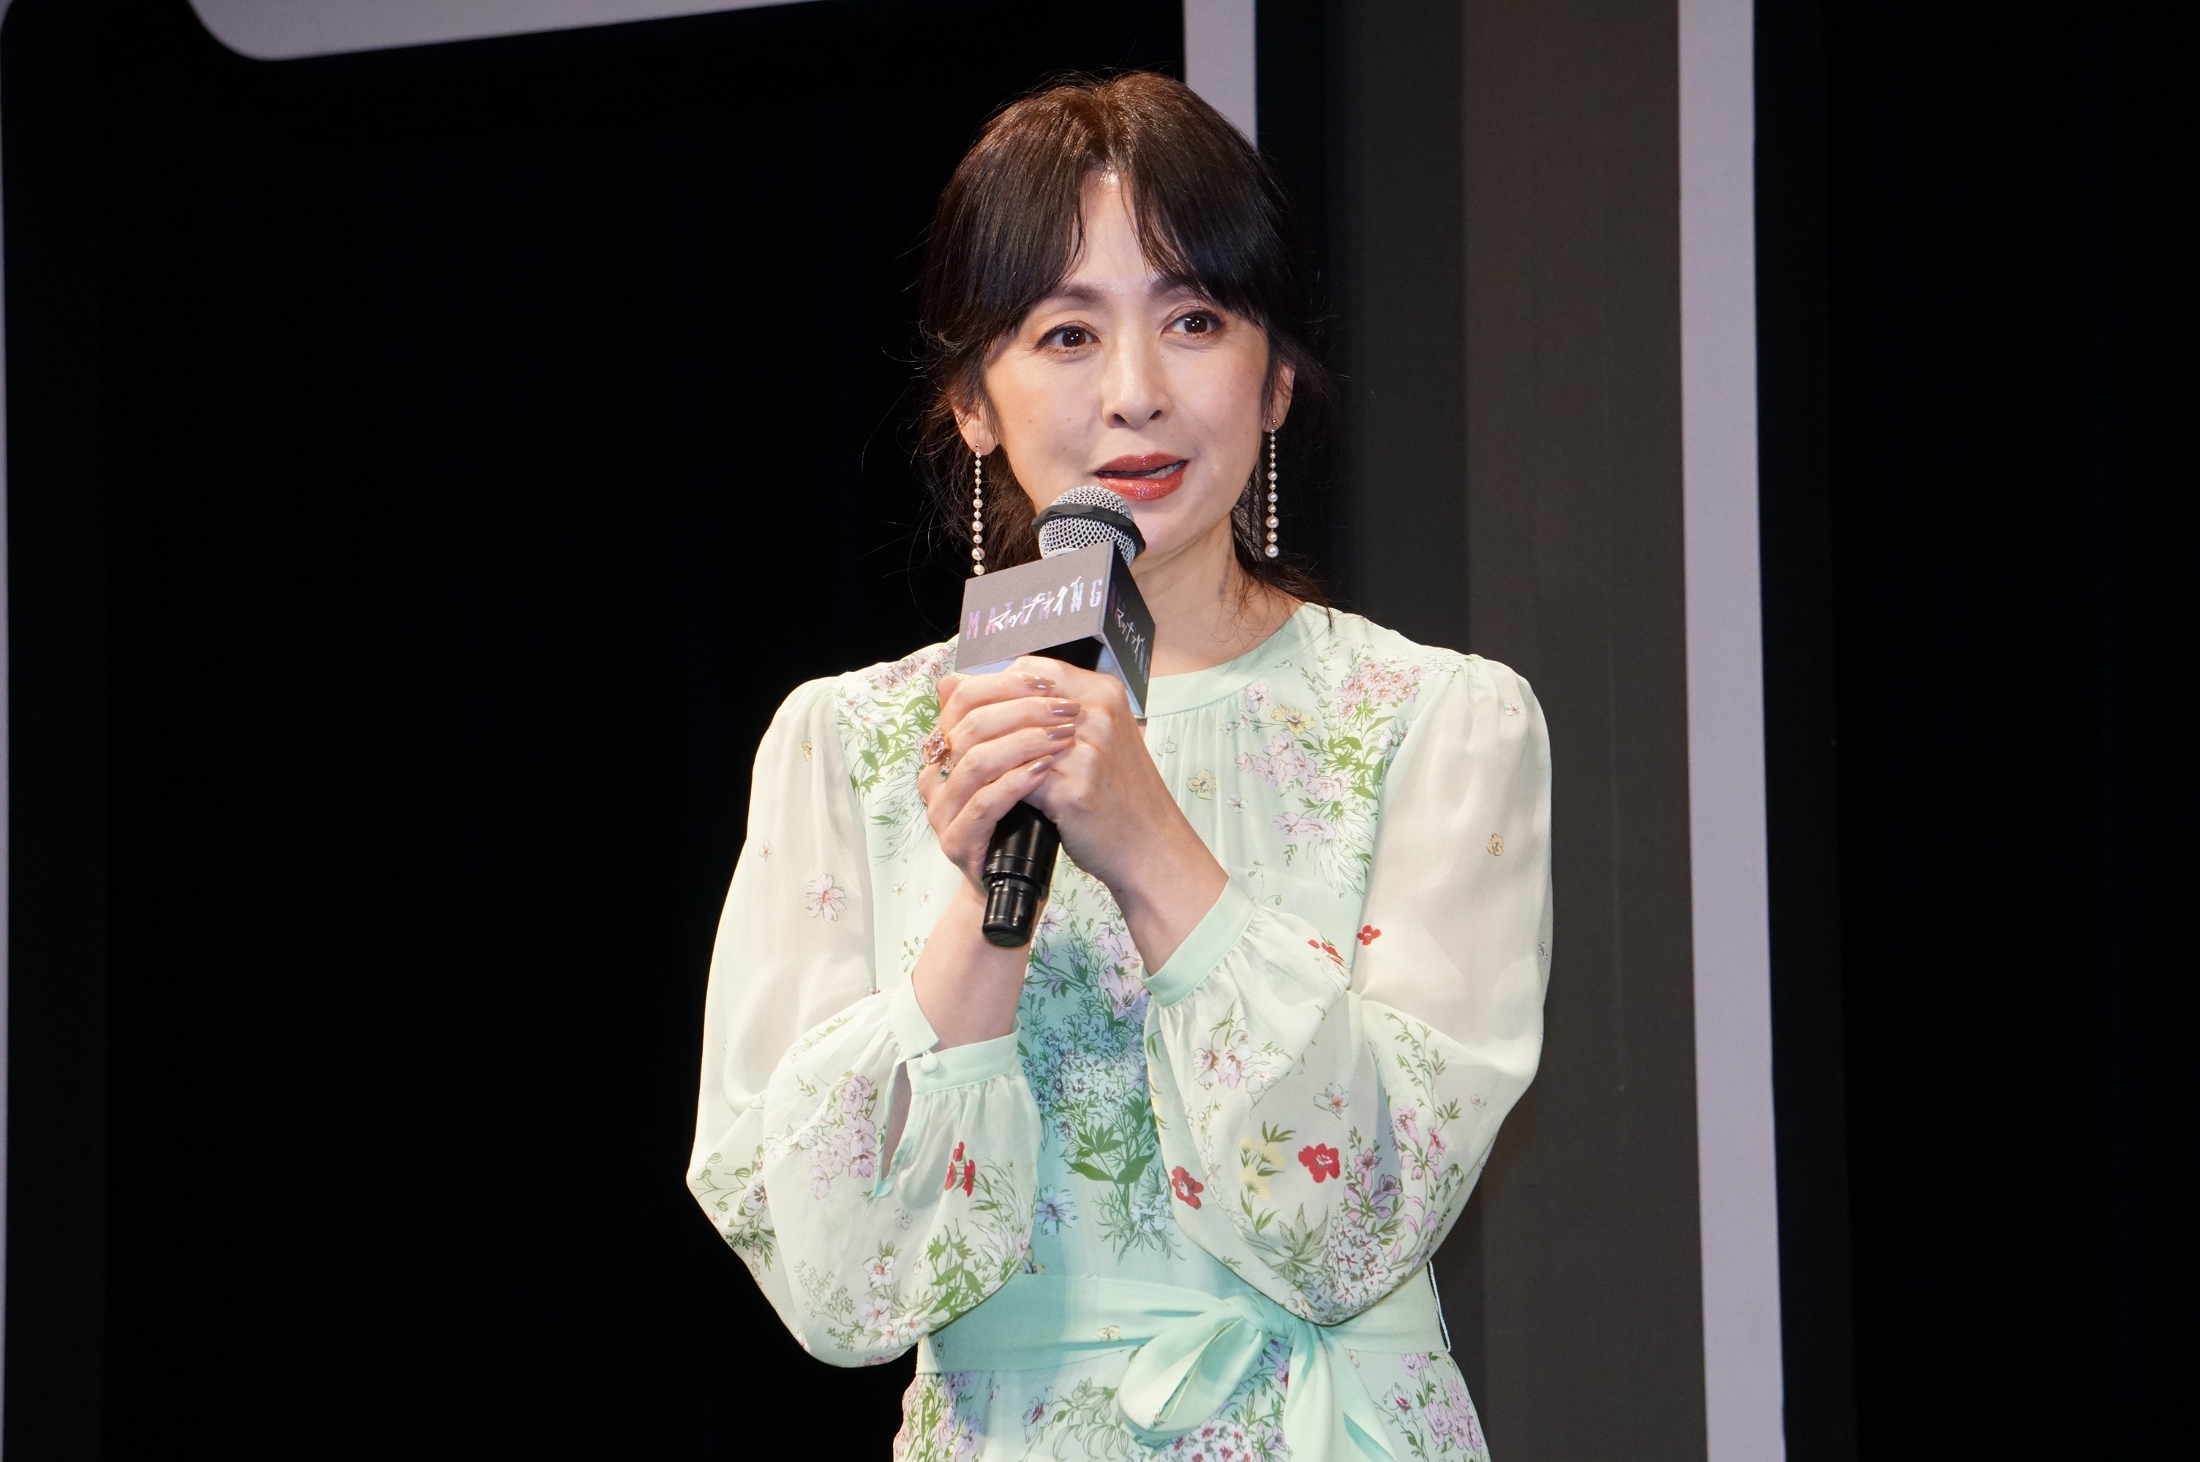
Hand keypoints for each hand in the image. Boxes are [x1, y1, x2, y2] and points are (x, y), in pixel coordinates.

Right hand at [918, 667, 1080, 894]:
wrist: (1020, 884)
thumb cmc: (1025, 820)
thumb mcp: (1023, 766)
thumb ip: (1019, 726)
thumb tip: (1024, 668)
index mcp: (945, 753)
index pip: (963, 701)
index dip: (1006, 687)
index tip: (1050, 685)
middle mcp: (935, 779)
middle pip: (970, 727)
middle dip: (1022, 712)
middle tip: (1065, 710)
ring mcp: (941, 813)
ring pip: (976, 764)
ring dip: (1023, 745)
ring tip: (1062, 737)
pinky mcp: (955, 842)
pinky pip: (983, 805)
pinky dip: (1015, 784)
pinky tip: (1044, 773)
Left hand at [935, 656, 1225, 968]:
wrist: (1152, 846)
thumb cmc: (1118, 794)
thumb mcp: (1093, 739)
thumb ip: (1041, 711)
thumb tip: (953, 683)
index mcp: (1103, 692)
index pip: (1031, 670)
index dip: (994, 688)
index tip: (975, 712)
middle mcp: (1099, 712)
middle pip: (1013, 699)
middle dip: (977, 721)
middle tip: (956, 741)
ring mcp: (1089, 749)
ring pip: (1009, 738)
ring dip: (979, 754)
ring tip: (963, 769)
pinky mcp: (1076, 788)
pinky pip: (1018, 778)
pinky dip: (997, 785)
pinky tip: (984, 793)